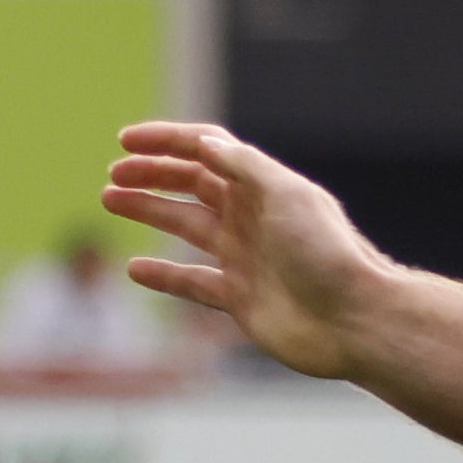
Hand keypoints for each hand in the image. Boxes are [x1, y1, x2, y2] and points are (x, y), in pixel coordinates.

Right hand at [100, 120, 392, 375]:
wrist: (351, 321)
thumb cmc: (326, 254)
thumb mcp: (286, 196)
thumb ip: (244, 167)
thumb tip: (204, 142)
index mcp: (263, 187)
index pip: (208, 151)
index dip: (167, 141)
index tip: (125, 141)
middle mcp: (251, 218)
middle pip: (191, 185)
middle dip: (151, 175)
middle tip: (113, 176)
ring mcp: (243, 257)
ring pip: (185, 226)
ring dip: (148, 212)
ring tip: (110, 201)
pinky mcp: (239, 298)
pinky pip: (191, 282)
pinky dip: (163, 276)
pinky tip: (134, 269)